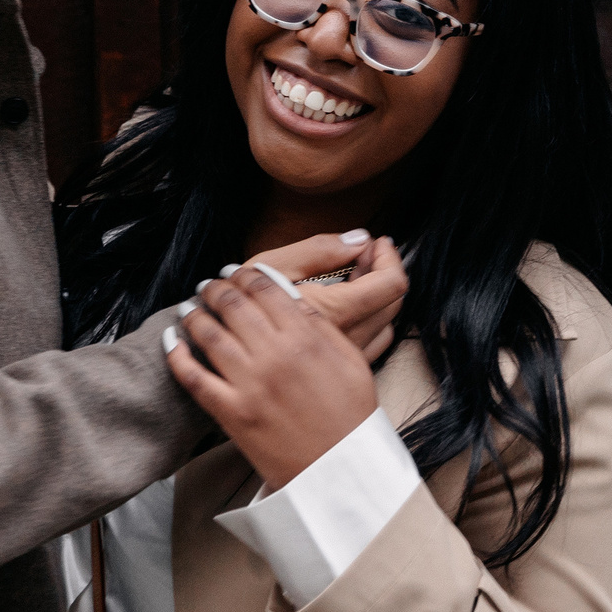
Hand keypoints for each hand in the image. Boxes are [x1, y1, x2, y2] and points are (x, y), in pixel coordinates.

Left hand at [163, 257, 382, 488]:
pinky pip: (194, 378)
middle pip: (232, 304)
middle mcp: (274, 355)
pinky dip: (177, 356)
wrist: (340, 471)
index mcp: (305, 337)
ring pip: (209, 334)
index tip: (237, 271)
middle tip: (209, 285)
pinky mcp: (232, 413)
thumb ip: (320, 325)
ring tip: (190, 307)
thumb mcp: (350, 359)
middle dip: (216, 288)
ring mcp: (249, 385)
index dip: (245, 273)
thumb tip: (292, 297)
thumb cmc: (351, 416)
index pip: (264, 287)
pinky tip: (171, 341)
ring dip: (195, 314)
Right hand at [241, 232, 407, 360]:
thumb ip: (319, 252)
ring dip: (375, 298)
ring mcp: (344, 360)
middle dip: (380, 272)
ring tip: (349, 280)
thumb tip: (360, 239)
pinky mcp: (338, 372)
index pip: (390, 284)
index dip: (390, 258)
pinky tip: (345, 310)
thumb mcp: (274, 269)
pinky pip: (371, 346)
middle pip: (392, 304)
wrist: (219, 366)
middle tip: (359, 255)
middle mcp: (348, 341)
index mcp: (336, 313)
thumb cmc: (239, 312)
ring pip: (384, 326)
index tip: (377, 243)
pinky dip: (368, 322)